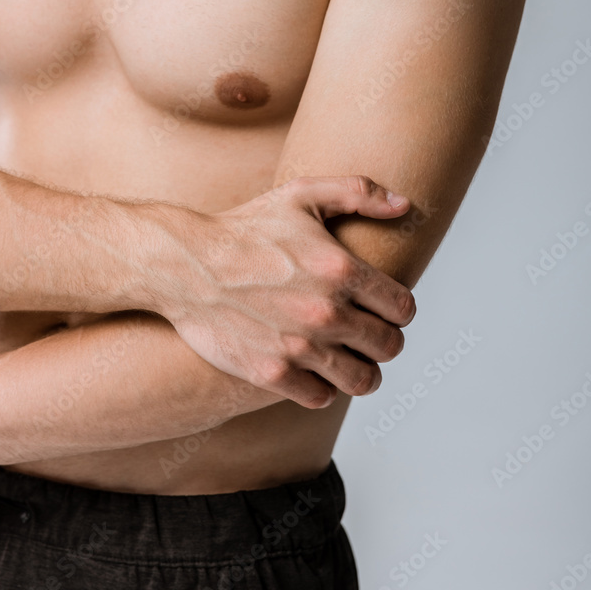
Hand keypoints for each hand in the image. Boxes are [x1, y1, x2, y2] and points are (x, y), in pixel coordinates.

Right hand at [149, 176, 415, 408]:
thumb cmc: (245, 227)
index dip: (398, 309)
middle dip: (384, 340)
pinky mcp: (272, 372)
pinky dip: (323, 387)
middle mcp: (326, 311)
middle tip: (368, 334)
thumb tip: (404, 204)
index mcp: (342, 268)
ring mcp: (299, 346)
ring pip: (362, 380)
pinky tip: (314, 369)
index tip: (384, 307)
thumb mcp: (301, 194)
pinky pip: (321, 397)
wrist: (185, 264)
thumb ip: (358, 192)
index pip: (403, 308)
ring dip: (362, 371)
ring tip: (350, 359)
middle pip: (389, 347)